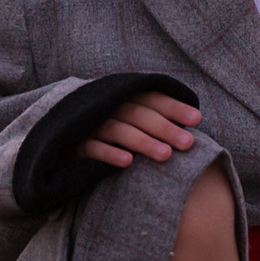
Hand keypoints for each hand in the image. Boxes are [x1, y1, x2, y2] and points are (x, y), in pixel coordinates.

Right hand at [77, 90, 201, 167]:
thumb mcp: (130, 118)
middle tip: (188, 143)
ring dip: (143, 141)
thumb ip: (155, 118)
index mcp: (123, 98)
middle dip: (164, 127)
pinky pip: (92, 148)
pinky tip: (127, 162)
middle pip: (138, 114)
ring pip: (118, 130)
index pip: (150, 98)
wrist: (62, 138)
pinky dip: (109, 153)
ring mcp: (90, 125)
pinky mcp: (75, 144)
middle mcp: (107, 107)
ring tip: (166, 155)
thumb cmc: (109, 129)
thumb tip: (194, 123)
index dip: (173, 107)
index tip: (196, 119)